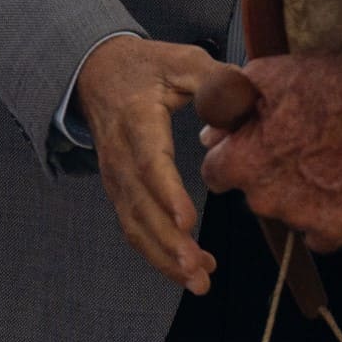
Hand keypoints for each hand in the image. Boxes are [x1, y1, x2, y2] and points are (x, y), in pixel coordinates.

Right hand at [77, 37, 219, 293]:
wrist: (96, 74)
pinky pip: (135, 228)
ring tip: (198, 280)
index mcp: (136, 120)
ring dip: (164, 257)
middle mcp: (119, 156)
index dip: (167, 193)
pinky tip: (189, 270)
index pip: (149, 161)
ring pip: (135, 225)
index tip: (187, 221)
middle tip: (197, 270)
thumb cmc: (147, 67)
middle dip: (168, 242)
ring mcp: (116, 178)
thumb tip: (245, 97)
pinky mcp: (120, 192)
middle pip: (141, 206)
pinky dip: (159, 254)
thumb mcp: (181, 61)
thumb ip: (214, 79)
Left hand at [197, 46, 341, 253]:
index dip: (234, 156)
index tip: (255, 146)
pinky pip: (320, 237)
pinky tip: (340, 189)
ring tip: (327, 162)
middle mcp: (265, 197)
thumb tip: (210, 133)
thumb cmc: (327, 83)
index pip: (216, 173)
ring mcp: (302, 217)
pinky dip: (327, 219)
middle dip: (268, 175)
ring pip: (287, 214)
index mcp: (242, 163)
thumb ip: (230, 106)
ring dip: (299, 196)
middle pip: (253, 193)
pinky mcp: (339, 227)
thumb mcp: (266, 76)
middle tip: (299, 147)